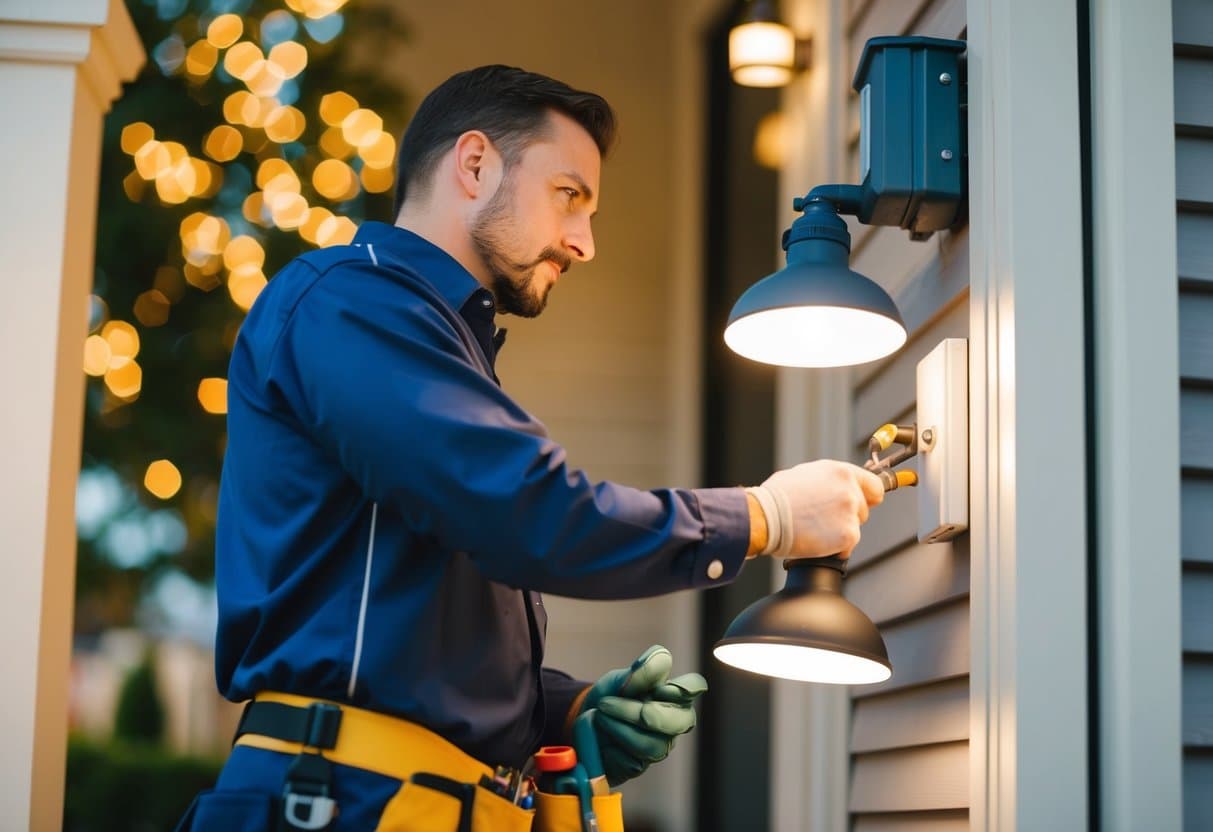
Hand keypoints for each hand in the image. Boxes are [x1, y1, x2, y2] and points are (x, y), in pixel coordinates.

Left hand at [579, 645, 706, 785]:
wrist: (581, 722)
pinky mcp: (640, 766)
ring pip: (653, 745)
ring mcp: (659, 746)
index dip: (683, 687)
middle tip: (607, 704)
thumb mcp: (619, 679)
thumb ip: (640, 671)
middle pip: (681, 722)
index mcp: (673, 694)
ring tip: (600, 715)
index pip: (694, 686)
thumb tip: (663, 662)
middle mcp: (673, 721)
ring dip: (619, 727)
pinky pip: (632, 761)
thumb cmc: (610, 696)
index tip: (659, 689)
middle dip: (642, 713)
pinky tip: (603, 739)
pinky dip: (611, 747)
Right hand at [752, 460, 883, 558]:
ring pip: (855, 528)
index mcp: (841, 472)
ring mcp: (851, 513)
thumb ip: (827, 481)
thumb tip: (833, 488)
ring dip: (840, 532)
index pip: (874, 486)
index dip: (867, 497)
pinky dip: (834, 549)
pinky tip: (816, 542)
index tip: (863, 504)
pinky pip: (848, 547)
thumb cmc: (776, 497)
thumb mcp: (805, 475)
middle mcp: (850, 490)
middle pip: (864, 510)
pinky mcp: (848, 535)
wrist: (765, 517)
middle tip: (823, 520)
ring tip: (815, 530)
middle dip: (847, 517)